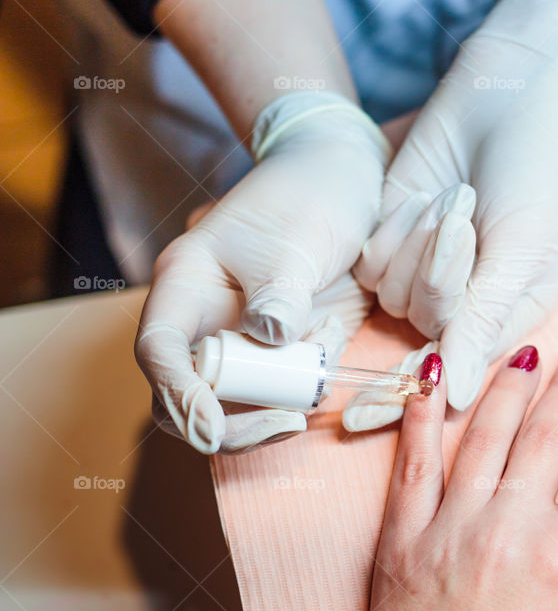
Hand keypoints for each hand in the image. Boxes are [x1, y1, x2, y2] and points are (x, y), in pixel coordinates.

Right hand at [135, 92, 387, 452]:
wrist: (346, 181)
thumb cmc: (310, 194)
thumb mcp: (296, 240)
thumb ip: (280, 292)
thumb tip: (268, 336)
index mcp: (185, 283)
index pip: (159, 350)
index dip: (178, 395)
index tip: (211, 429)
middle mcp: (201, 319)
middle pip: (186, 395)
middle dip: (229, 423)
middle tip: (287, 423)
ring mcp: (236, 338)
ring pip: (230, 404)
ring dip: (270, 410)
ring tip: (314, 385)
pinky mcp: (273, 352)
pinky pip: (274, 392)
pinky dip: (299, 392)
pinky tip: (327, 358)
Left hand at [351, 0, 557, 417]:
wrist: (519, 86)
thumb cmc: (543, 169)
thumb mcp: (522, 250)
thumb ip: (484, 324)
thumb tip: (459, 398)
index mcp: (508, 319)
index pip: (451, 375)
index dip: (407, 396)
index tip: (358, 417)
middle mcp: (464, 304)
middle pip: (420, 325)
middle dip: (438, 271)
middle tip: (467, 214)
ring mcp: (425, 270)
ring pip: (389, 292)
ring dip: (417, 241)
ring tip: (458, 196)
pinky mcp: (395, 234)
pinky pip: (369, 259)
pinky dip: (392, 226)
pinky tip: (425, 193)